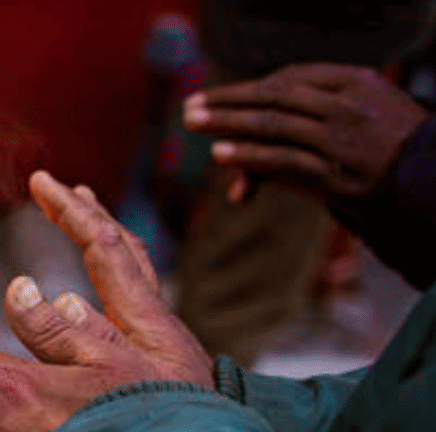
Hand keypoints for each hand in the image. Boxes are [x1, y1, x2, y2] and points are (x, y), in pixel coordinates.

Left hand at [183, 63, 429, 202]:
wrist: (427, 182)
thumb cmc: (385, 150)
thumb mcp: (359, 117)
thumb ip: (310, 120)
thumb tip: (254, 152)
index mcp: (355, 82)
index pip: (291, 78)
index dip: (248, 88)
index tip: (215, 96)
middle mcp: (346, 106)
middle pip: (275, 97)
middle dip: (228, 103)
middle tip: (190, 107)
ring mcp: (340, 139)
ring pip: (274, 125)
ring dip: (229, 124)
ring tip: (194, 123)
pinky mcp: (334, 173)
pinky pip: (283, 160)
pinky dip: (249, 157)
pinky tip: (220, 153)